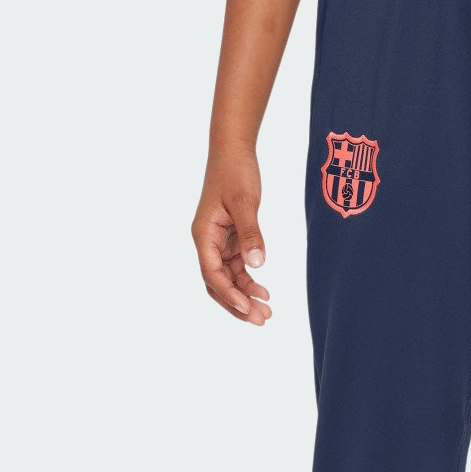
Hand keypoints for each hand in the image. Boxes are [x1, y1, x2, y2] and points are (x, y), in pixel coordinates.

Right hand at [191, 151, 272, 325]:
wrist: (234, 151)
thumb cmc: (235, 172)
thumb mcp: (245, 202)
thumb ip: (251, 234)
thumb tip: (257, 265)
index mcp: (204, 235)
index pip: (212, 274)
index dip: (229, 294)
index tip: (248, 308)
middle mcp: (207, 242)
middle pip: (218, 283)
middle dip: (237, 304)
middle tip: (261, 320)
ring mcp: (218, 242)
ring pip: (228, 278)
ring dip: (245, 296)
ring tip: (267, 312)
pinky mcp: (230, 238)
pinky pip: (237, 267)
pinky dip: (249, 281)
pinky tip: (264, 292)